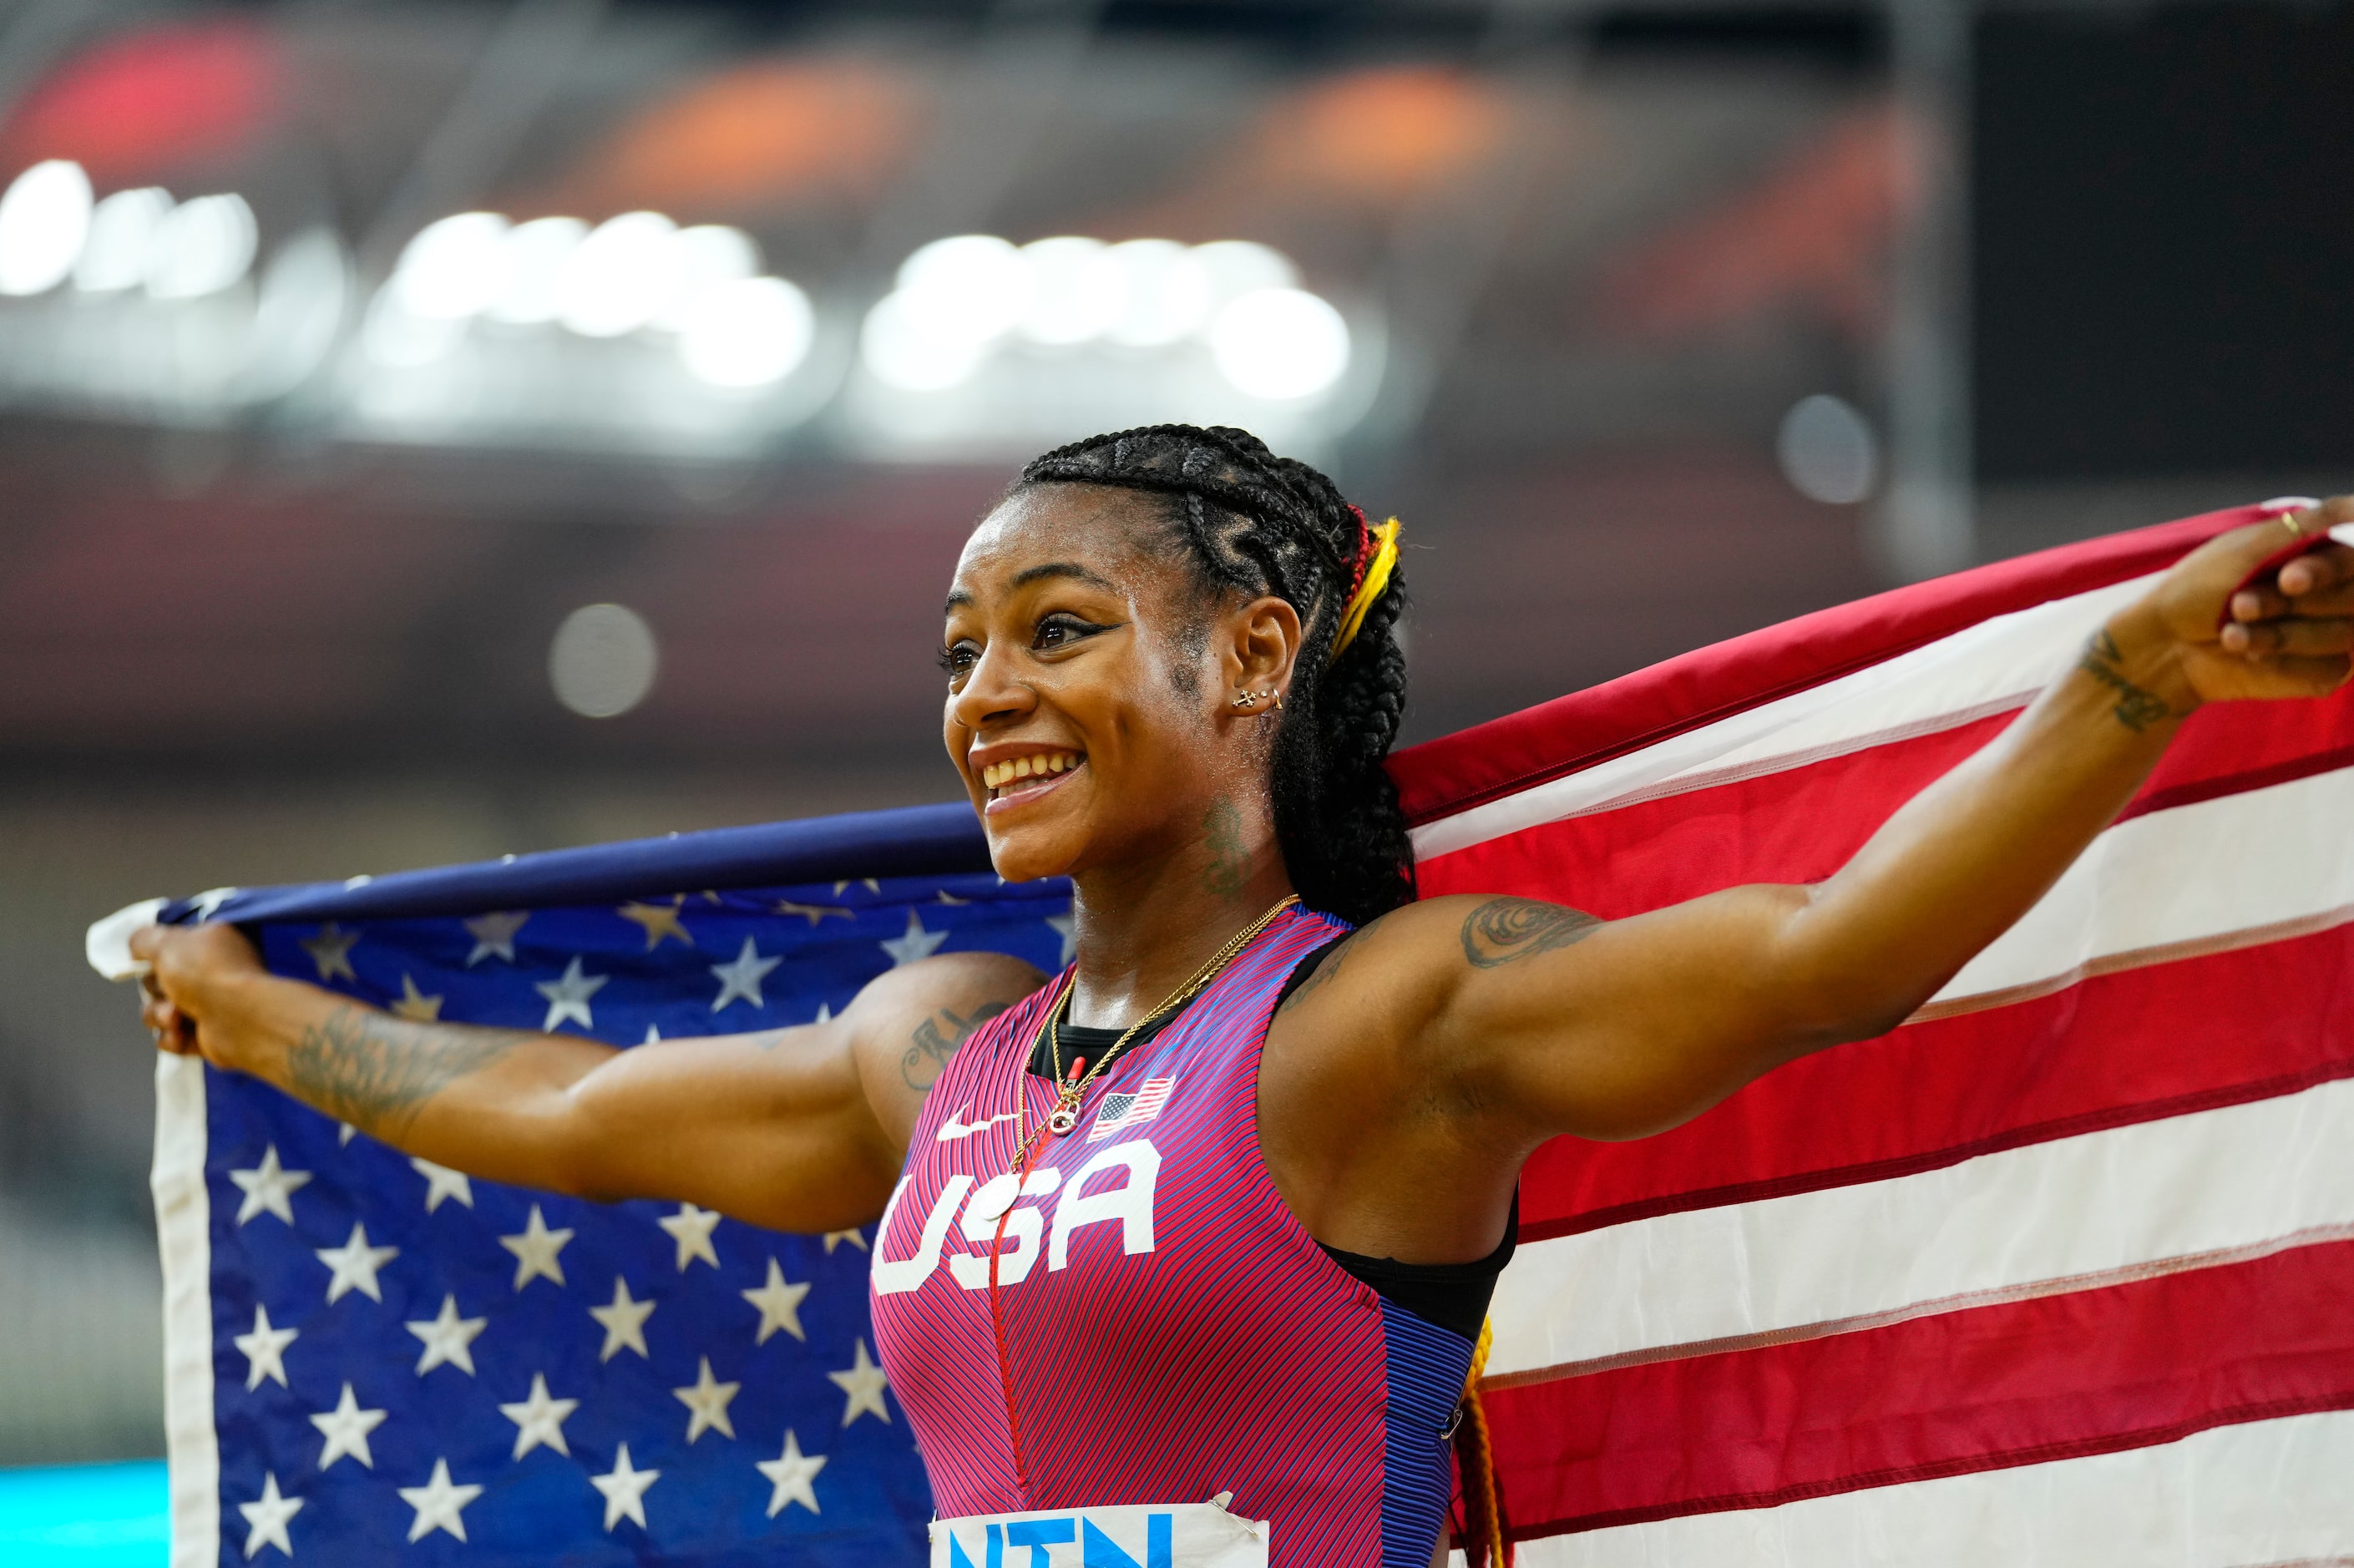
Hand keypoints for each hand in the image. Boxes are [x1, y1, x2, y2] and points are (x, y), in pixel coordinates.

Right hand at [129, 921, 265, 1064]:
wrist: (239, 1018)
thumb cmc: (206, 973)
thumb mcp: (167, 942)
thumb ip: (144, 938)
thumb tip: (138, 947)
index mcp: (210, 944)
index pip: (170, 948)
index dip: (155, 957)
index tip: (151, 962)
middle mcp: (211, 973)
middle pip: (157, 981)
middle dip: (155, 990)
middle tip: (171, 992)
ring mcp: (211, 1005)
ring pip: (159, 1012)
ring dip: (160, 1015)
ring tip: (177, 1017)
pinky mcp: (207, 1036)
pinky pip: (170, 1038)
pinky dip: (172, 1038)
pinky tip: (183, 1035)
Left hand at [2142, 496, 2353, 704]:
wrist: (2166, 644)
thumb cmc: (2199, 588)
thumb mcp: (2247, 549)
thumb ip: (2308, 525)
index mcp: (2320, 559)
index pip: (2350, 563)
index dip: (2322, 573)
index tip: (2287, 579)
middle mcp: (2334, 595)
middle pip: (2349, 599)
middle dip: (2287, 603)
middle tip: (2239, 605)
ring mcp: (2332, 634)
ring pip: (2340, 635)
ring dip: (2277, 635)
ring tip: (2230, 633)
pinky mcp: (2321, 672)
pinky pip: (2329, 669)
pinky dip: (2282, 663)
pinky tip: (2247, 658)